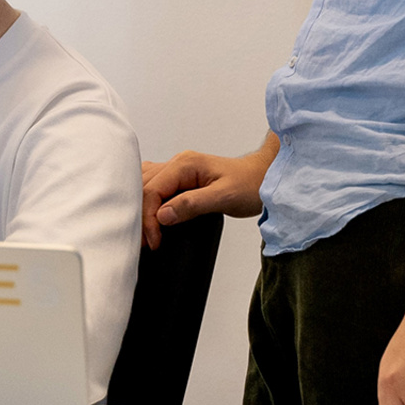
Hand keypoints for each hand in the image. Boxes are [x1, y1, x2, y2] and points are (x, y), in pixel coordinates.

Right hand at [139, 134, 277, 248]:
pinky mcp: (180, 178)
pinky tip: (148, 214)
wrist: (263, 178)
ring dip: (140, 207)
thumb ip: (192, 205)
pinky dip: (147, 200)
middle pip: (143, 186)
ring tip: (143, 231)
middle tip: (144, 241)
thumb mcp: (224, 198)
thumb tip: (163, 215)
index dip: (149, 218)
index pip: (153, 190)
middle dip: (140, 215)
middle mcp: (177, 163)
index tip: (154, 241)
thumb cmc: (250, 185)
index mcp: (185, 164)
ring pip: (145, 184)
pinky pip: (154, 185)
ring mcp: (177, 169)